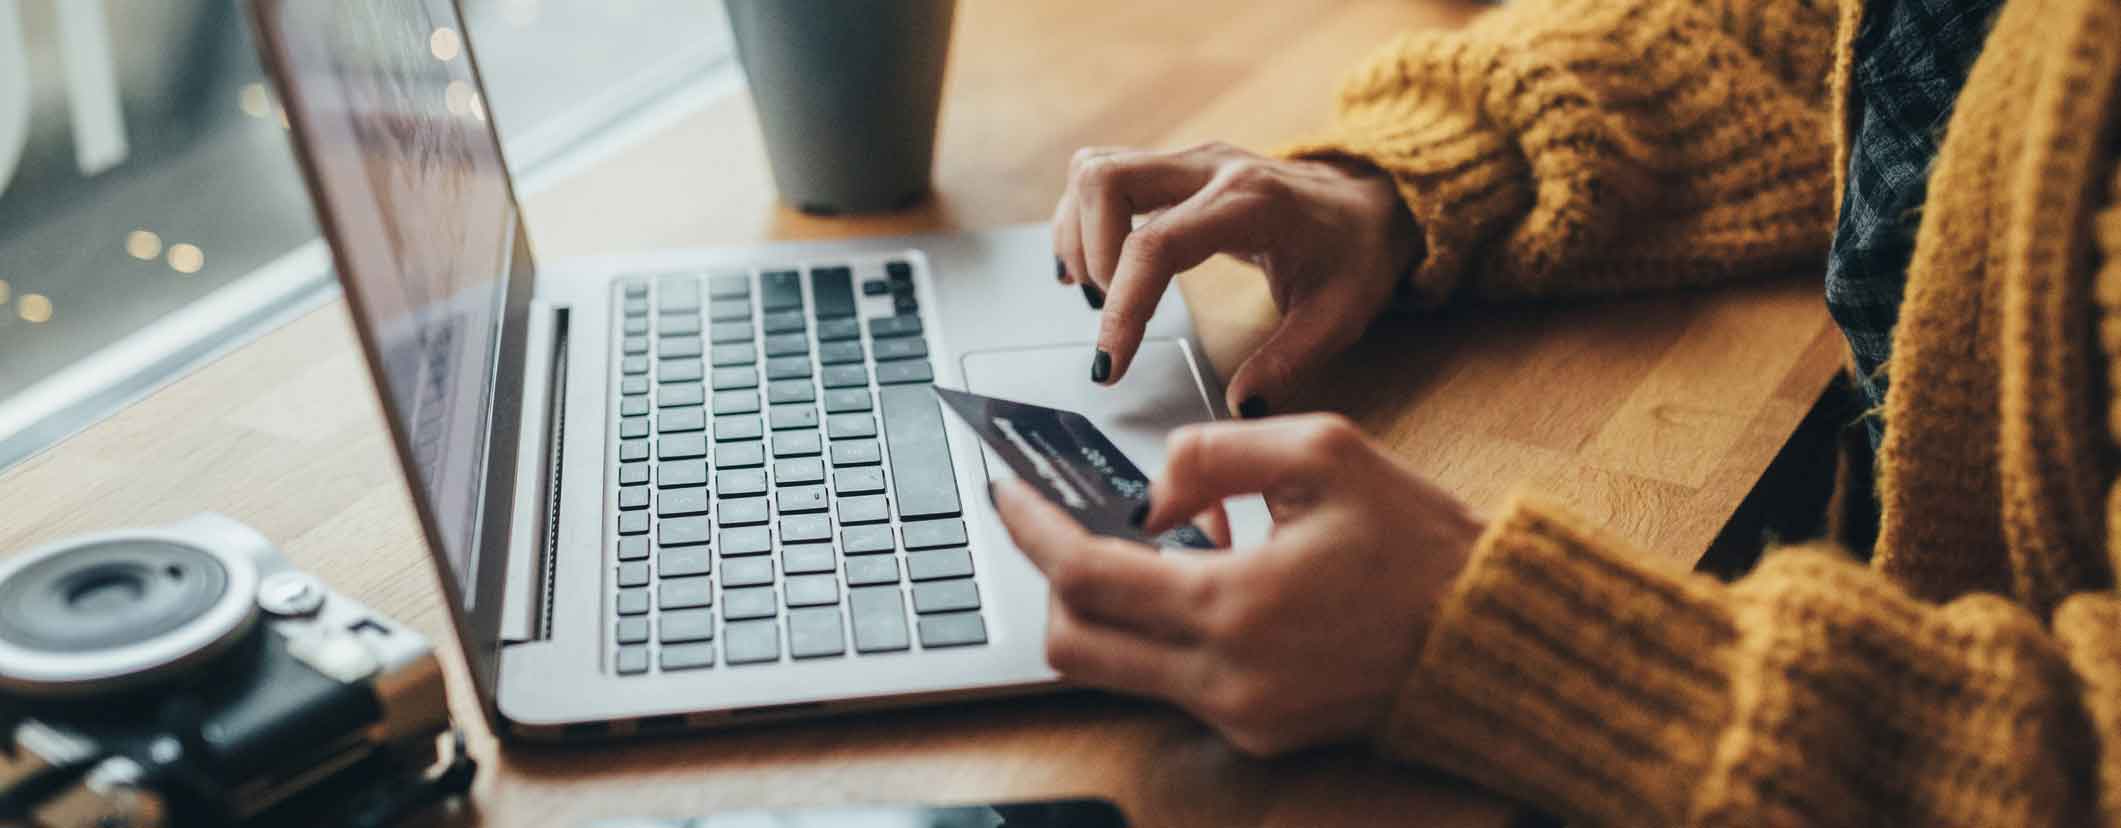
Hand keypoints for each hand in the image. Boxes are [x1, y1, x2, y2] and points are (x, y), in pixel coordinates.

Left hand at [990, 414, 1482, 755]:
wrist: (1491, 636)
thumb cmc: (1419, 542)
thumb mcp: (1324, 452)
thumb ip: (1214, 452)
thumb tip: (1149, 492)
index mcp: (1234, 606)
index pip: (1085, 576)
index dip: (1031, 530)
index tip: (1006, 492)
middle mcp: (1225, 678)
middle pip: (1074, 643)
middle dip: (1052, 578)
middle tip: (1062, 523)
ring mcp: (1239, 717)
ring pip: (1114, 670)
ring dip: (1111, 606)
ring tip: (1160, 543)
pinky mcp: (1257, 735)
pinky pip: (1171, 684)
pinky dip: (1164, 631)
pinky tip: (1210, 580)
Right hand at [1051, 142, 1419, 415]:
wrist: (1371, 201)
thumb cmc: (1355, 254)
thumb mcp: (1340, 316)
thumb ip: (1289, 362)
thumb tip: (1240, 405)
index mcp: (1251, 204)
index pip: (1156, 244)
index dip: (1123, 306)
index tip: (1110, 363)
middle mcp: (1211, 168)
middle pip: (1106, 180)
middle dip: (1089, 254)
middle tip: (1108, 312)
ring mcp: (1189, 161)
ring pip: (1095, 169)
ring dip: (1079, 233)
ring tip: (1098, 292)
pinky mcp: (1175, 167)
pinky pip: (1104, 174)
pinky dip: (1083, 219)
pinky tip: (1093, 266)